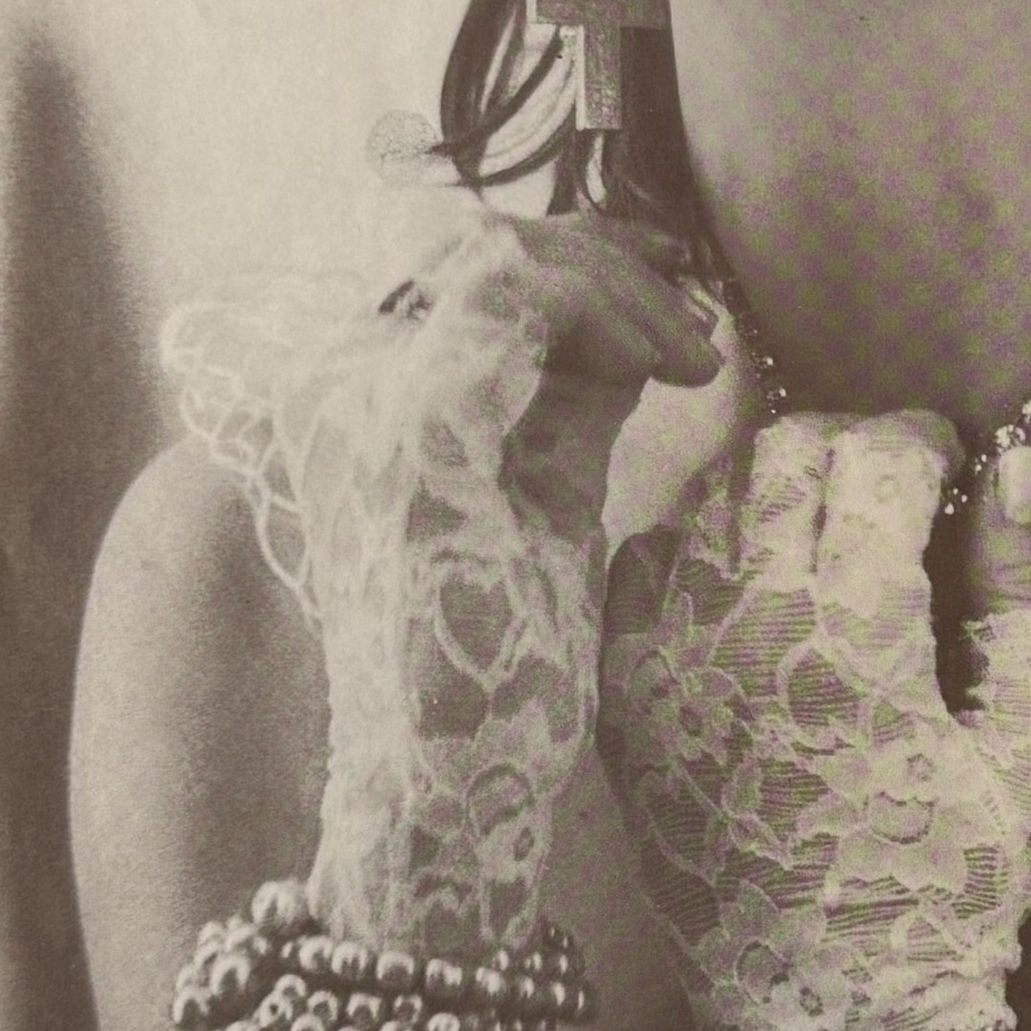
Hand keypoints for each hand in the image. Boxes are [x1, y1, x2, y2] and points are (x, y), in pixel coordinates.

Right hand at [281, 210, 718, 957]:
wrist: (452, 789)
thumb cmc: (495, 660)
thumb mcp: (544, 492)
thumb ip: (568, 399)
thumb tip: (630, 313)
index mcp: (361, 400)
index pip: (465, 261)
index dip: (581, 251)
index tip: (674, 286)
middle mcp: (335, 387)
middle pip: (481, 241)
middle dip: (610, 261)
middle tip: (695, 322)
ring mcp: (361, 406)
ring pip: (498, 254)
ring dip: (618, 286)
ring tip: (689, 355)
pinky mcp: (407, 439)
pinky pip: (506, 300)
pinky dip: (604, 312)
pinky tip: (665, 372)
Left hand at [599, 413, 1030, 1030]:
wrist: (839, 1017)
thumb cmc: (958, 888)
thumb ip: (1026, 595)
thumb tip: (1015, 465)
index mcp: (854, 629)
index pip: (875, 456)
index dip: (924, 442)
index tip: (948, 467)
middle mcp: (742, 625)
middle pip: (780, 454)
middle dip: (847, 448)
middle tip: (890, 491)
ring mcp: (666, 663)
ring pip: (705, 501)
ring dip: (771, 492)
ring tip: (824, 537)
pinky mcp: (622, 706)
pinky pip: (637, 571)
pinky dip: (693, 551)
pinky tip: (744, 593)